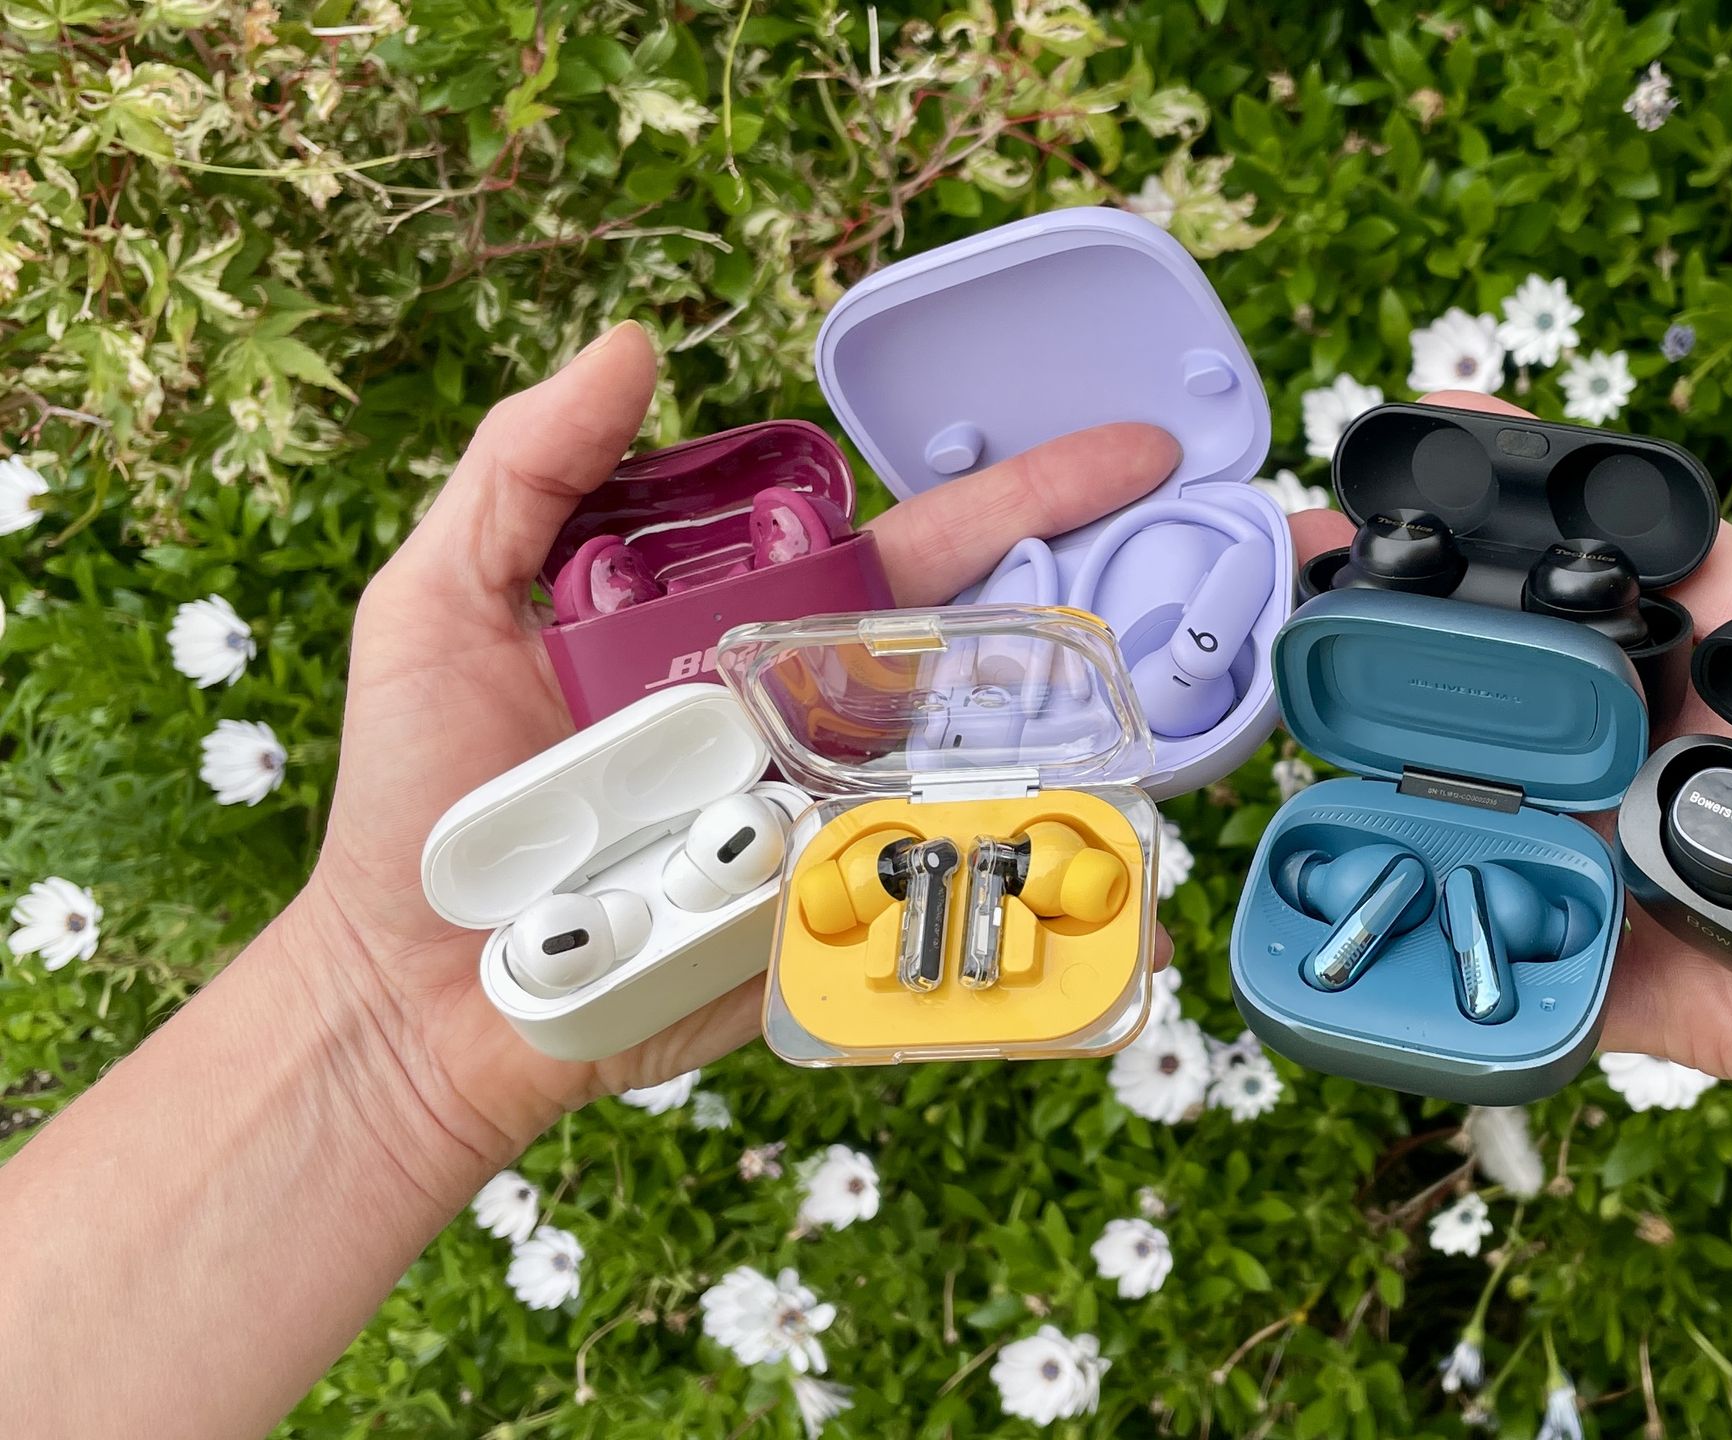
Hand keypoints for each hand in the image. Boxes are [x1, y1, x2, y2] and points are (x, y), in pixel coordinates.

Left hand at [300, 323, 1183, 1158]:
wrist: (408, 999)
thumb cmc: (422, 804)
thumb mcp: (441, 604)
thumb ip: (527, 469)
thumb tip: (631, 345)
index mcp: (759, 635)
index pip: (922, 552)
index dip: (1032, 499)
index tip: (1137, 451)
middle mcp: (820, 729)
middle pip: (1001, 662)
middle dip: (1133, 613)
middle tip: (1260, 562)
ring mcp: (839, 837)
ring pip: (1006, 787)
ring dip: (1122, 760)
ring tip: (1237, 719)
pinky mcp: (837, 939)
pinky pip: (954, 918)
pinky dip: (1050, 917)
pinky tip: (1139, 912)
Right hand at [1288, 373, 1731, 1272]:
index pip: (1655, 558)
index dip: (1548, 497)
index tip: (1437, 437)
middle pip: (1564, 681)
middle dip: (1442, 629)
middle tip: (1317, 587)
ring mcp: (1710, 885)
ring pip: (1544, 817)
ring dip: (1437, 776)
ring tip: (1323, 729)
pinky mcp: (1699, 1003)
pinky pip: (1573, 965)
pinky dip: (1493, 937)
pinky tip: (1398, 896)